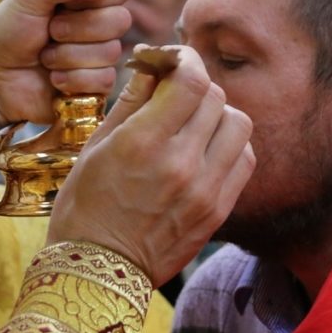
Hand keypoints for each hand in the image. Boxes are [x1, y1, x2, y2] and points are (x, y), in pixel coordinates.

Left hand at [0, 0, 131, 125]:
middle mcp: (99, 22)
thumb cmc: (7, 32)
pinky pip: (104, 79)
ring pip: (111, 51)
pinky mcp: (98, 84)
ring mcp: (101, 54)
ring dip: (69, 56)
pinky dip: (72, 79)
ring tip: (45, 57)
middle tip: (51, 30)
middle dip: (78, 28)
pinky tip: (54, 78)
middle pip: (121, 20)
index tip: (69, 2)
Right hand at [47, 46, 254, 284]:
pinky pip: (246, 159)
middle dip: (196, 86)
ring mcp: (205, 189)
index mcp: (143, 143)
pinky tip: (207, 151)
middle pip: (215, 97)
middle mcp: (181, 163)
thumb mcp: (95, 147)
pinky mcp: (219, 210)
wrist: (97, 273)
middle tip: (177, 94)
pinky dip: (231, 146)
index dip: (186, 59)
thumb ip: (132, 102)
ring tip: (195, 124)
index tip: (175, 59)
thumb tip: (154, 65)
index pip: (190, 80)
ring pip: (239, 124)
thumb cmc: (85, 207)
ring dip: (219, 115)